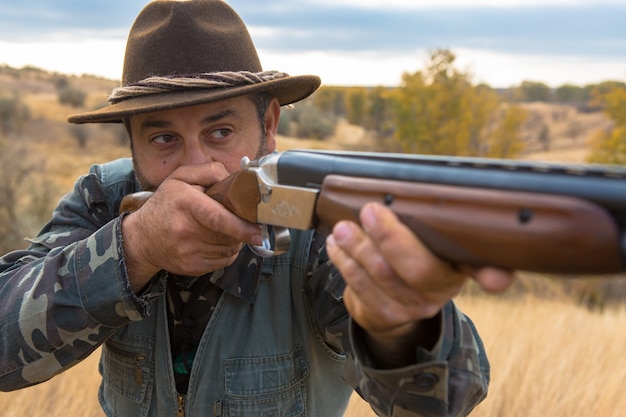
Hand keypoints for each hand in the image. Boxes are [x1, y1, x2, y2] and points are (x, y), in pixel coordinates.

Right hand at [122, 163, 262, 291]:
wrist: (141, 239)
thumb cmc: (165, 204)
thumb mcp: (180, 177)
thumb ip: (209, 171)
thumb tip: (235, 180)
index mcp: (185, 203)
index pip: (218, 219)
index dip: (242, 227)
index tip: (259, 232)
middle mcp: (185, 230)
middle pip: (229, 235)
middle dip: (239, 229)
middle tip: (235, 220)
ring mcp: (188, 252)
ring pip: (229, 250)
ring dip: (233, 241)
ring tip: (222, 230)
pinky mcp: (191, 268)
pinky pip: (222, 262)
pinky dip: (225, 253)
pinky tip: (215, 242)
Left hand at [325, 202, 513, 364]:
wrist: (390, 303)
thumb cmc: (410, 253)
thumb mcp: (426, 236)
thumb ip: (426, 218)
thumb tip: (410, 188)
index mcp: (460, 263)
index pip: (483, 268)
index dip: (492, 274)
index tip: (497, 279)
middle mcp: (442, 288)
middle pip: (420, 269)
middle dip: (390, 237)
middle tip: (370, 211)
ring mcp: (415, 306)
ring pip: (383, 276)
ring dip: (359, 248)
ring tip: (344, 228)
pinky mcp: (388, 315)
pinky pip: (361, 288)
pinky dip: (345, 263)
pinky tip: (337, 246)